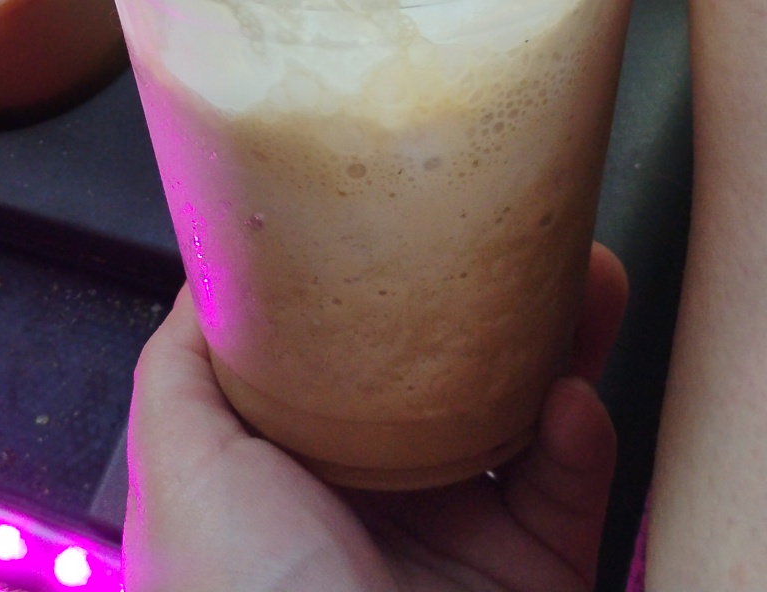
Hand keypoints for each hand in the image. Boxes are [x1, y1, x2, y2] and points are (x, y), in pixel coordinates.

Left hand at [124, 242, 629, 591]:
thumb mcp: (181, 461)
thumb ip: (185, 362)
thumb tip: (213, 266)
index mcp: (282, 467)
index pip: (336, 351)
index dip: (374, 281)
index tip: (407, 212)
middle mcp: (366, 498)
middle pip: (440, 373)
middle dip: (488, 300)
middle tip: (528, 232)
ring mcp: (452, 540)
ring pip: (521, 416)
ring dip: (561, 343)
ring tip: (585, 277)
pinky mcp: (528, 578)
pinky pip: (568, 491)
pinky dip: (582, 442)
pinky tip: (575, 402)